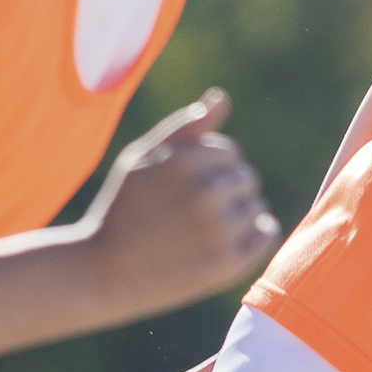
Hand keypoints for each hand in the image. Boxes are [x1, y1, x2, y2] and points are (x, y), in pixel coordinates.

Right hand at [75, 90, 274, 325]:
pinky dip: (255, 233)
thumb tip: (221, 98)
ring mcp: (219, 230)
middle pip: (247, 177)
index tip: (183, 188)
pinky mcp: (228, 264)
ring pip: (257, 206)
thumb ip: (184, 127)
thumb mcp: (141, 159)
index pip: (230, 152)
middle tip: (191, 211)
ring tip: (200, 229)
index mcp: (185, 161)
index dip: (209, 169)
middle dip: (225, 190)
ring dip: (237, 214)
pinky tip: (227, 239)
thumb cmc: (123, 209)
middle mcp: (205, 193)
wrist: (105, 273)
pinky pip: (266, 233)